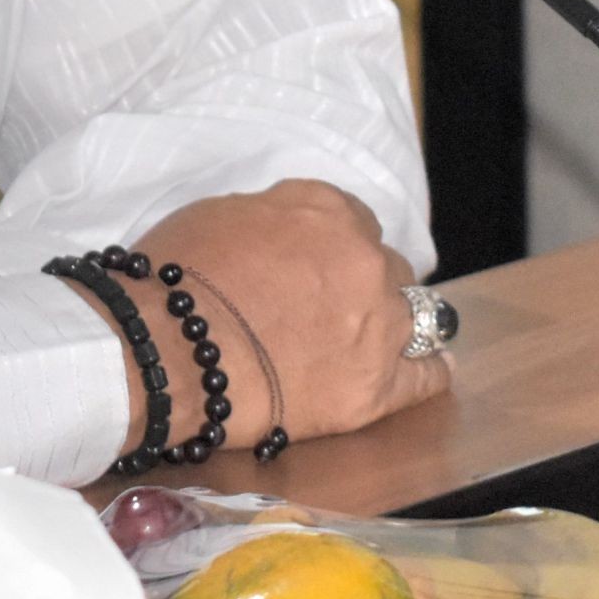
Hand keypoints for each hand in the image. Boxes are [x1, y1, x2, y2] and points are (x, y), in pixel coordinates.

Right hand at [109, 179, 448, 452]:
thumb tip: (285, 238)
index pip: (353, 219)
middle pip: (385, 266)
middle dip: (362, 283)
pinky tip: (431, 371)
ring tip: (375, 339)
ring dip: (394, 322)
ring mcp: (377, 326)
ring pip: (417, 314)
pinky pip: (426, 376)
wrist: (166, 353)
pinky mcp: (375, 388)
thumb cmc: (174, 279)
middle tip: (327, 308)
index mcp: (326, 210)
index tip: (316, 264)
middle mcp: (364, 259)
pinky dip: (429, 371)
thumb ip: (273, 219)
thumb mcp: (219, 215)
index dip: (333, 245)